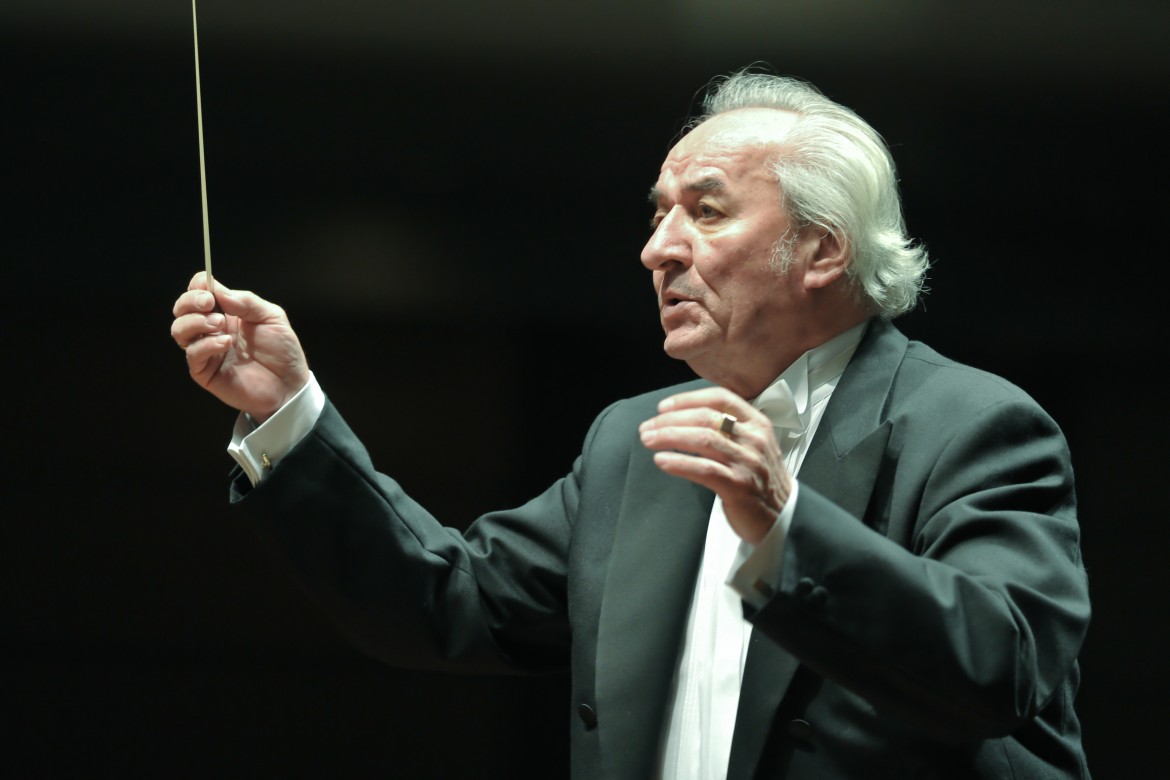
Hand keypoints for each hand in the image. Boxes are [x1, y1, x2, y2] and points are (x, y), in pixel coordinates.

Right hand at [171, 272, 310, 422]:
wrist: (289, 383)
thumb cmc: (282, 350)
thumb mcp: (271, 316)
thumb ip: (246, 301)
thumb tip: (218, 290)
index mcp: (226, 312)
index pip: (199, 292)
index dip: (199, 286)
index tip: (210, 289)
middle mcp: (212, 329)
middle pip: (182, 309)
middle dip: (190, 301)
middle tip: (209, 304)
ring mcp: (207, 350)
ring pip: (179, 330)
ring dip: (195, 322)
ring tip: (220, 324)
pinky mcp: (205, 371)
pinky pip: (193, 354)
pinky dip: (206, 345)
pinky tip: (225, 343)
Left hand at [638, 387, 791, 543]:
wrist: (784, 516)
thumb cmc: (761, 481)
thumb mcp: (753, 446)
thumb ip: (728, 430)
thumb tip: (684, 420)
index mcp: (757, 424)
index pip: (720, 398)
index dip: (688, 399)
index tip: (663, 407)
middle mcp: (754, 439)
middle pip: (706, 417)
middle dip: (670, 420)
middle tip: (647, 427)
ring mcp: (747, 462)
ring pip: (702, 439)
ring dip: (669, 437)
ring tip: (649, 440)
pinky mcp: (739, 486)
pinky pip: (703, 469)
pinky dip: (679, 463)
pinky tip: (662, 461)